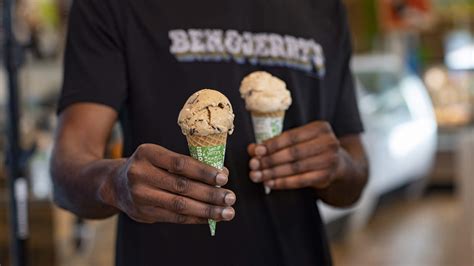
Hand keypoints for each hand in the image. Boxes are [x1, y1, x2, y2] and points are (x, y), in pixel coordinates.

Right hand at [99, 144, 235, 223]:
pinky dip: (196, 218)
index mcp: (147, 153)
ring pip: (179, 205)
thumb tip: (222, 174)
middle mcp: (140, 174)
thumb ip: (188, 164)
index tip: (224, 177)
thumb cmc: (149, 166)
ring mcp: (140, 195)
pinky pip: (175, 217)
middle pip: (182, 186)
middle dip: (210, 194)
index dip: (204, 171)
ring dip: (207, 210)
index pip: (180, 163)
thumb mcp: (161, 157)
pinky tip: (211, 217)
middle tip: (231, 197)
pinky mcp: (143, 213)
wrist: (115, 184)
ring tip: (227, 212)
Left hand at [248, 121, 341, 189]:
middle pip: (293, 153)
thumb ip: (276, 143)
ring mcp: (330, 161)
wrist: (337, 163)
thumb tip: (252, 149)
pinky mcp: (326, 177)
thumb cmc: (311, 147)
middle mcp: (328, 142)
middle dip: (270, 160)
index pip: (292, 136)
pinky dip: (282, 182)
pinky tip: (270, 183)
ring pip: (295, 168)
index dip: (272, 144)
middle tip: (253, 165)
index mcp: (320, 128)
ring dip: (273, 173)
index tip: (256, 151)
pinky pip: (300, 181)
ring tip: (257, 176)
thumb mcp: (298, 140)